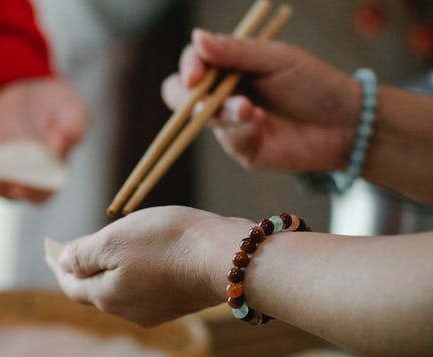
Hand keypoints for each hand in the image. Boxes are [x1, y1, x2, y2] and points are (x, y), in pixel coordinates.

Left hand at [0, 76, 87, 200]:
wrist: (29, 92)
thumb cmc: (58, 105)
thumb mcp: (73, 111)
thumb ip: (71, 128)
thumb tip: (56, 147)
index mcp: (55, 175)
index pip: (43, 192)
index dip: (32, 192)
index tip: (20, 188)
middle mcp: (29, 181)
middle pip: (13, 192)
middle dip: (0, 188)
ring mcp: (6, 175)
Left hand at [48, 205, 248, 325]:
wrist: (227, 259)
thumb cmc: (167, 244)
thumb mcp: (114, 240)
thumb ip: (83, 254)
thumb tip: (64, 263)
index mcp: (105, 297)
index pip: (72, 285)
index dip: (59, 267)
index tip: (50, 253)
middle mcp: (127, 312)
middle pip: (95, 290)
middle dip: (84, 269)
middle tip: (76, 248)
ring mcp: (155, 312)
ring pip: (122, 290)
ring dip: (111, 271)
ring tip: (110, 249)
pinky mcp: (179, 304)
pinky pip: (146, 289)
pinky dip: (136, 273)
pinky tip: (144, 258)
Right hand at [162, 29, 359, 172]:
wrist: (346, 123)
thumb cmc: (316, 84)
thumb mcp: (277, 59)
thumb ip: (236, 51)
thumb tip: (197, 38)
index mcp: (232, 67)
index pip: (193, 63)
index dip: (188, 67)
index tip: (196, 75)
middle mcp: (225, 94)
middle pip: (181, 95)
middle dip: (188, 97)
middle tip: (205, 98)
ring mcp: (230, 123)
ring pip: (201, 119)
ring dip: (221, 111)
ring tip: (248, 109)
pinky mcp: (242, 148)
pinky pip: (227, 139)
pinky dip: (240, 129)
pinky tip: (260, 123)